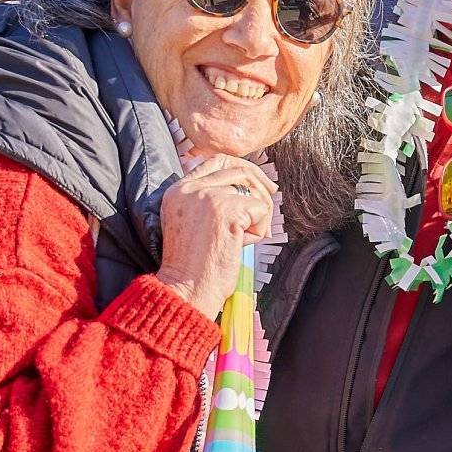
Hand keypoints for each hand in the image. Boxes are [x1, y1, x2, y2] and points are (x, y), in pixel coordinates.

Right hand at [156, 156, 276, 319]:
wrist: (186, 291)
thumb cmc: (194, 267)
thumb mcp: (194, 224)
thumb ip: (211, 201)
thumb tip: (248, 186)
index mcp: (178, 190)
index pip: (216, 161)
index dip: (243, 168)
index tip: (260, 182)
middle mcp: (190, 188)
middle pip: (239, 171)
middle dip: (261, 186)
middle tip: (273, 197)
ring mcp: (207, 197)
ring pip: (253, 191)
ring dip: (258, 216)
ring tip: (242, 240)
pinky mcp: (226, 210)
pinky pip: (261, 210)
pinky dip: (258, 231)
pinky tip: (240, 246)